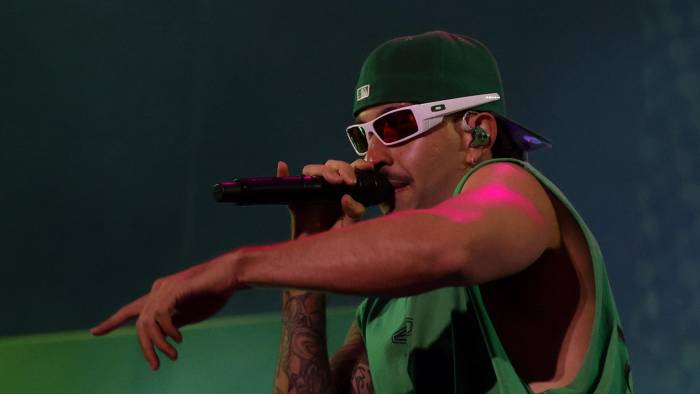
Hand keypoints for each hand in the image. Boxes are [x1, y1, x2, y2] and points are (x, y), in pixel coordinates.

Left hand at [90, 256, 238, 369]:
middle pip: (140, 323)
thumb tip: (160, 336)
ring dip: (158, 343)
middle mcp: (157, 290)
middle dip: (146, 347)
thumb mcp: (189, 314)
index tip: (94, 332)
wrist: (230, 276)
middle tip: (156, 365)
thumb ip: (173, 322)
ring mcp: (165, 288)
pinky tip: (178, 338)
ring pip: (148, 322)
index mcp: (159, 295)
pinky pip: (161, 315)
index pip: (131, 310)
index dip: (112, 321)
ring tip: (172, 354)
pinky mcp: (175, 289)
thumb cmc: (213, 294)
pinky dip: (167, 330)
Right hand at [276, 159, 371, 236]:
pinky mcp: (296, 203)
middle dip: (341, 169)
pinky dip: (283, 175)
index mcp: (343, 191)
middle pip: (331, 167)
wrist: (319, 258)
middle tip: (346, 182)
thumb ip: (354, 211)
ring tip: (332, 180)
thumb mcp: (351, 225)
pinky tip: (283, 167)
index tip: (365, 169)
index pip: (349, 170)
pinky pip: (288, 185)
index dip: (357, 165)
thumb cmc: (337, 241)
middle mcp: (327, 189)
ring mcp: (311, 194)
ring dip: (321, 170)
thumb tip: (346, 197)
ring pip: (311, 172)